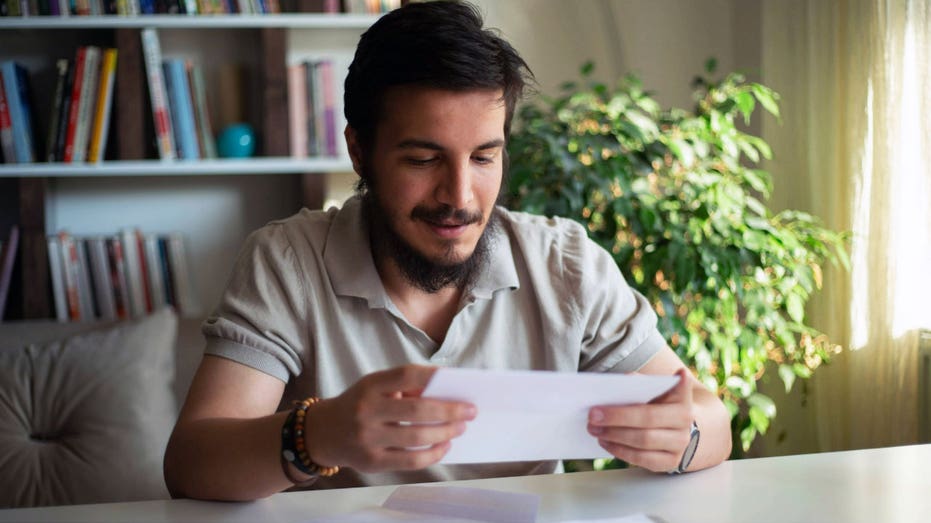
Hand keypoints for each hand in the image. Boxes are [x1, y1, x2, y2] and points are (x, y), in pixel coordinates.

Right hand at [303, 365, 475, 472]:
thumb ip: (404, 388)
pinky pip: (410, 461)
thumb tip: (446, 395)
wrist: (323, 432)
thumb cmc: (360, 405)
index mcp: (370, 385)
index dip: (434, 376)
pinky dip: (432, 454)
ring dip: (445, 432)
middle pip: (417, 409)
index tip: (458, 380)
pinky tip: (444, 446)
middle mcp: (367, 410)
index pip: (407, 375)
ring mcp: (368, 438)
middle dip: (450, 410)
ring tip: (460, 428)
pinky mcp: (372, 462)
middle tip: (470, 411)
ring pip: (417, 437)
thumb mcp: (374, 388)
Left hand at [587, 368, 694, 472]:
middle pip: (649, 418)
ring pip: (643, 440)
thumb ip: (637, 385)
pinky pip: (642, 459)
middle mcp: (685, 420)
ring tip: (594, 429)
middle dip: (617, 417)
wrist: (671, 431)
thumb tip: (616, 386)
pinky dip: (620, 450)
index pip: (683, 388)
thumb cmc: (654, 406)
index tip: (681, 373)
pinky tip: (605, 442)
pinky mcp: (670, 462)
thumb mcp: (650, 392)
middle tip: (593, 415)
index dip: (683, 383)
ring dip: (614, 435)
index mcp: (681, 398)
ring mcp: (680, 443)